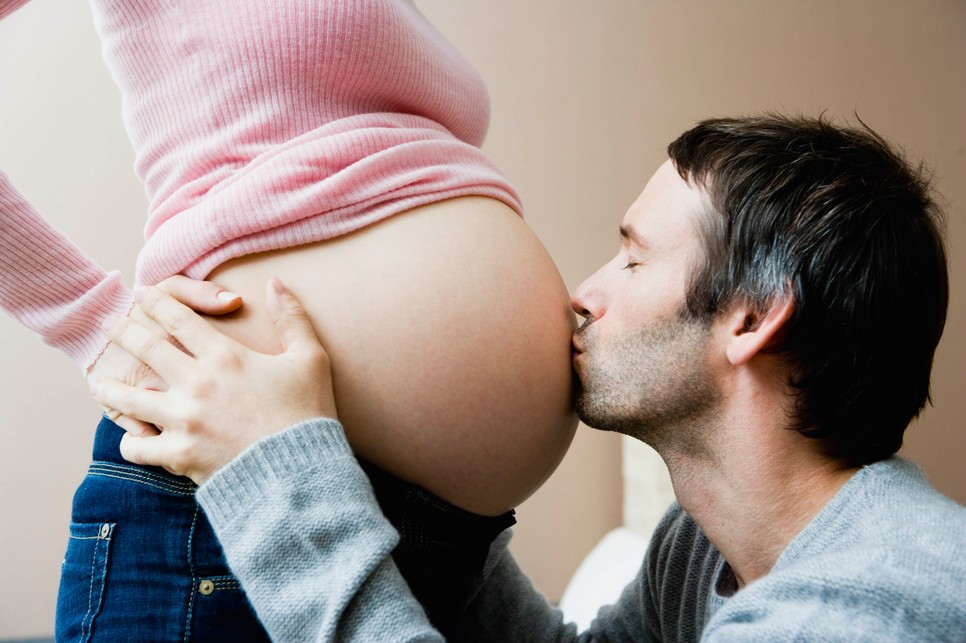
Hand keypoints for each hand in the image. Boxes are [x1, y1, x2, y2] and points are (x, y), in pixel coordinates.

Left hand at [89, 278, 335, 483]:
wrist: (302, 472)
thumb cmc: (308, 413)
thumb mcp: (310, 359)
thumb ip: (292, 318)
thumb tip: (277, 283)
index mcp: (225, 357)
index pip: (178, 318)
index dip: (156, 302)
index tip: (143, 295)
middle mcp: (197, 384)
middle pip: (144, 348)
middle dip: (121, 331)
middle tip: (107, 323)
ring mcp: (183, 421)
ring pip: (128, 397)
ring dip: (111, 387)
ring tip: (101, 382)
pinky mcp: (179, 455)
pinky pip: (138, 446)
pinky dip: (131, 441)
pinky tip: (132, 436)